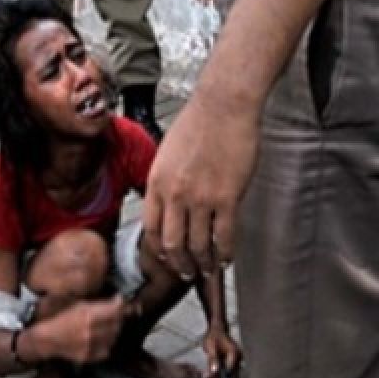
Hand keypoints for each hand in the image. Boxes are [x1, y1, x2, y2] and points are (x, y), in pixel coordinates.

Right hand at [45, 295, 123, 364]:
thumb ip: (97, 304)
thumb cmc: (60, 319)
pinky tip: (100, 338)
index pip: (115, 309)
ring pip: (114, 337)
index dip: (119, 303)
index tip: (119, 300)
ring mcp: (91, 345)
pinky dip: (106, 343)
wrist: (47, 339)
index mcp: (88, 316)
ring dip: (112, 330)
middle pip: (116, 323)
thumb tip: (115, 301)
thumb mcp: (77, 305)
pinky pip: (107, 350)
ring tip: (105, 325)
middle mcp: (92, 331)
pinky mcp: (90, 356)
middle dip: (117, 316)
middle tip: (112, 312)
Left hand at [142, 88, 260, 278]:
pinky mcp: (227, 197)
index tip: (167, 257)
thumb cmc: (198, 123)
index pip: (151, 229)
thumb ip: (165, 181)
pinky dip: (225, 252)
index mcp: (156, 183)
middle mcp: (175, 194)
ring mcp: (201, 198)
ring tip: (210, 268)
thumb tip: (168, 204)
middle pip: (172, 243)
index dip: (159, 249)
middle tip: (187, 272)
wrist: (224, 105)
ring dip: (204, 262)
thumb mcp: (167, 154)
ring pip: (199, 245)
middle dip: (180, 264)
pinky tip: (227, 256)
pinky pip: (224, 236)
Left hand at [203, 328, 241, 377]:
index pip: (229, 371)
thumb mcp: (210, 346)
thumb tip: (214, 372)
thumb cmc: (213, 336)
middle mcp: (239, 359)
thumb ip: (213, 359)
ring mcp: (237, 362)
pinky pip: (229, 374)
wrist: (217, 330)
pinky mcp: (234, 364)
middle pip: (232, 377)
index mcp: (234, 354)